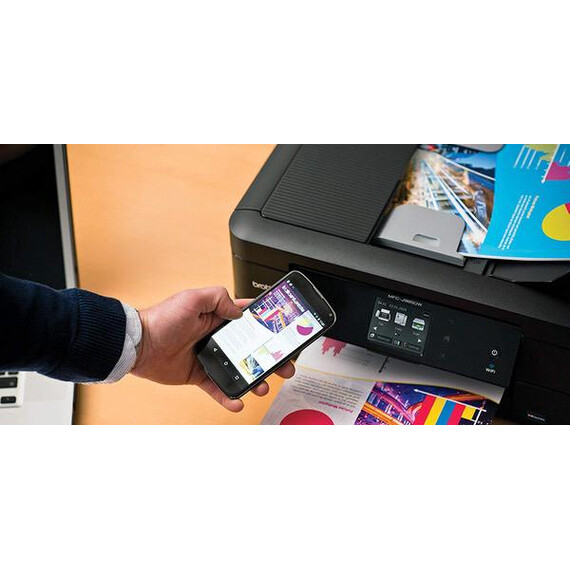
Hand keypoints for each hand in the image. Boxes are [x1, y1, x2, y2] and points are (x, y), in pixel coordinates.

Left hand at [131, 286, 294, 411]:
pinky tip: (238, 402)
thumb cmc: (162, 319)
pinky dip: (229, 397)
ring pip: (239, 371)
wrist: (139, 346)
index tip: (282, 333)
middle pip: (251, 349)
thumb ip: (218, 298)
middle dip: (269, 358)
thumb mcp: (192, 299)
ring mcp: (210, 358)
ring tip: (262, 386)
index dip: (266, 325)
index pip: (248, 319)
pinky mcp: (200, 375)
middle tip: (283, 365)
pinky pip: (218, 388)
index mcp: (217, 317)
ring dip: (254, 379)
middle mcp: (216, 337)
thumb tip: (238, 311)